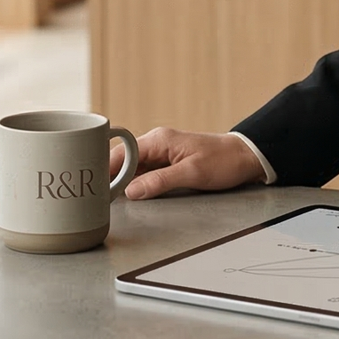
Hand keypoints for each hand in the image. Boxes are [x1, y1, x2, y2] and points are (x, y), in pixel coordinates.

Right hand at [109, 127, 263, 198]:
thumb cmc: (223, 161)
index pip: (121, 152)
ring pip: (130, 166)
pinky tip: (126, 194)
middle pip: (122, 159)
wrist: (245, 156)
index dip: (104, 168)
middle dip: (108, 176)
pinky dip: (133, 182)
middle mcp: (155, 143)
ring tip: (105, 198)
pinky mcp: (167, 162)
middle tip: (94, 195)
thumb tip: (131, 191)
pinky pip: (142, 171)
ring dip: (120, 181)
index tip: (93, 184)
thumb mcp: (191, 174)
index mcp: (158, 140)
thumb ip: (159, 181)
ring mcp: (161, 153)